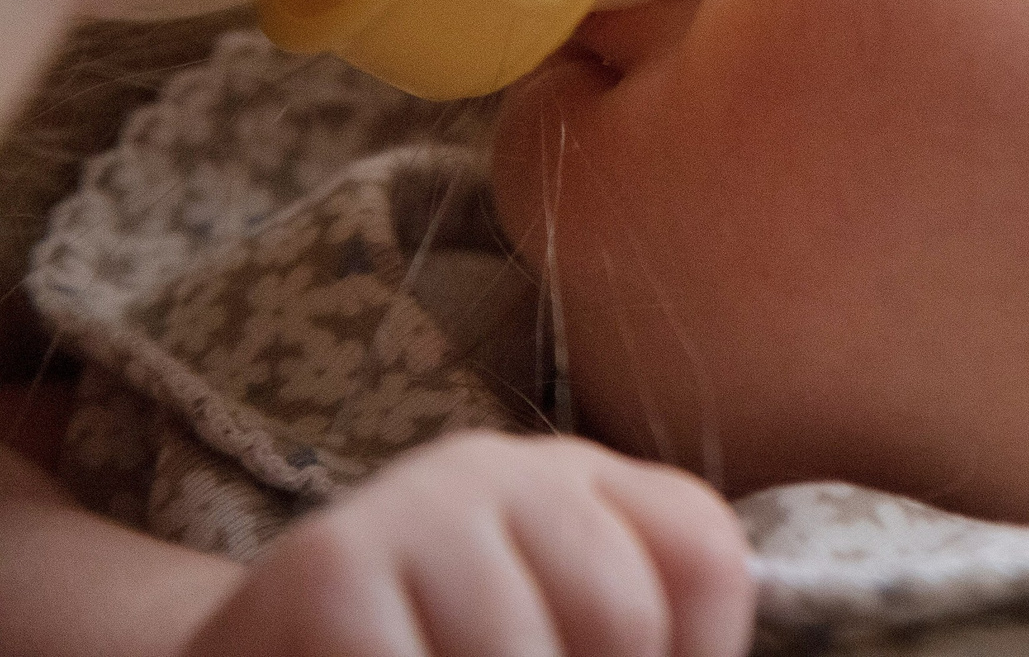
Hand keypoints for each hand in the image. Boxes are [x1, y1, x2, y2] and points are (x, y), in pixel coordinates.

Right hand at [184, 433, 754, 656]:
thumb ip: (617, 641)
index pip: (705, 557)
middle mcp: (503, 470)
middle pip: (627, 616)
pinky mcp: (330, 568)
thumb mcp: (534, 632)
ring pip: (523, 655)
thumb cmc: (415, 649)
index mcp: (578, 483)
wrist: (244, 650)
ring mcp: (416, 507)